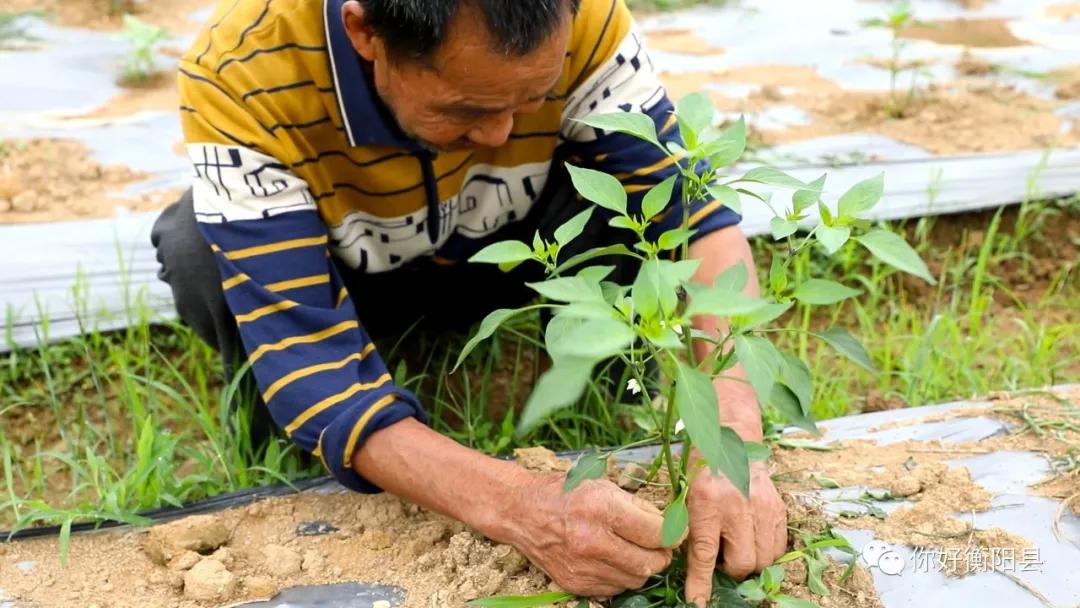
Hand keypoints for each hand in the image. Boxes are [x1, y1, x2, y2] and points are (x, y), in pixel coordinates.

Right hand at [509, 472, 673, 596]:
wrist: (522, 512)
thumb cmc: (565, 493)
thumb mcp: (603, 485)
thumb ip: (638, 506)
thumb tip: (669, 526)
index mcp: (600, 508)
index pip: (656, 533)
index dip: (673, 533)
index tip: (675, 531)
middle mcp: (591, 541)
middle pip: (650, 562)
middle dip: (662, 554)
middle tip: (660, 545)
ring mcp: (582, 566)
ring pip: (636, 579)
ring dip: (643, 567)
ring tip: (635, 550)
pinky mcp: (575, 583)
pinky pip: (614, 588)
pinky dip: (621, 576)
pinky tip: (614, 559)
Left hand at [684, 460, 786, 604]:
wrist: (732, 440)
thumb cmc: (701, 471)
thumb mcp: (685, 496)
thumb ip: (688, 530)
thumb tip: (692, 569)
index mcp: (707, 502)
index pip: (705, 554)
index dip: (701, 583)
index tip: (697, 602)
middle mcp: (737, 506)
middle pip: (742, 564)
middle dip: (731, 571)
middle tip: (723, 559)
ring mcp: (762, 507)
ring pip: (764, 560)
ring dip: (751, 563)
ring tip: (738, 547)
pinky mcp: (778, 508)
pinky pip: (778, 547)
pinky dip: (766, 552)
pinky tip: (753, 539)